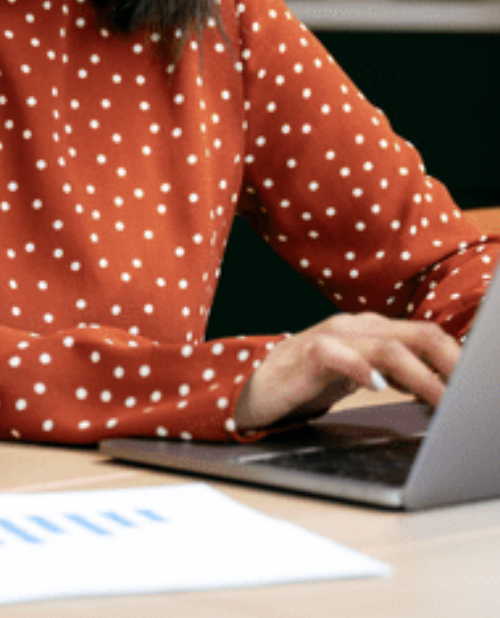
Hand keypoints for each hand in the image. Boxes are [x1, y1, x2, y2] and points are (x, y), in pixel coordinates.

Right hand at [233, 312, 459, 433]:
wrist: (253, 385)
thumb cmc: (308, 382)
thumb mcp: (360, 376)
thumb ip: (397, 375)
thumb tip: (444, 390)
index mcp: (371, 330)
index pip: (426, 334)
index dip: (457, 359)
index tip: (475, 388)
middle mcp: (355, 327)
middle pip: (417, 334)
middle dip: (451, 363)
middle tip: (469, 395)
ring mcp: (330, 338)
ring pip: (388, 346)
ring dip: (421, 375)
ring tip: (441, 401)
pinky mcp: (306, 356)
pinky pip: (337, 355)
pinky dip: (362, 369)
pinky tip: (378, 386)